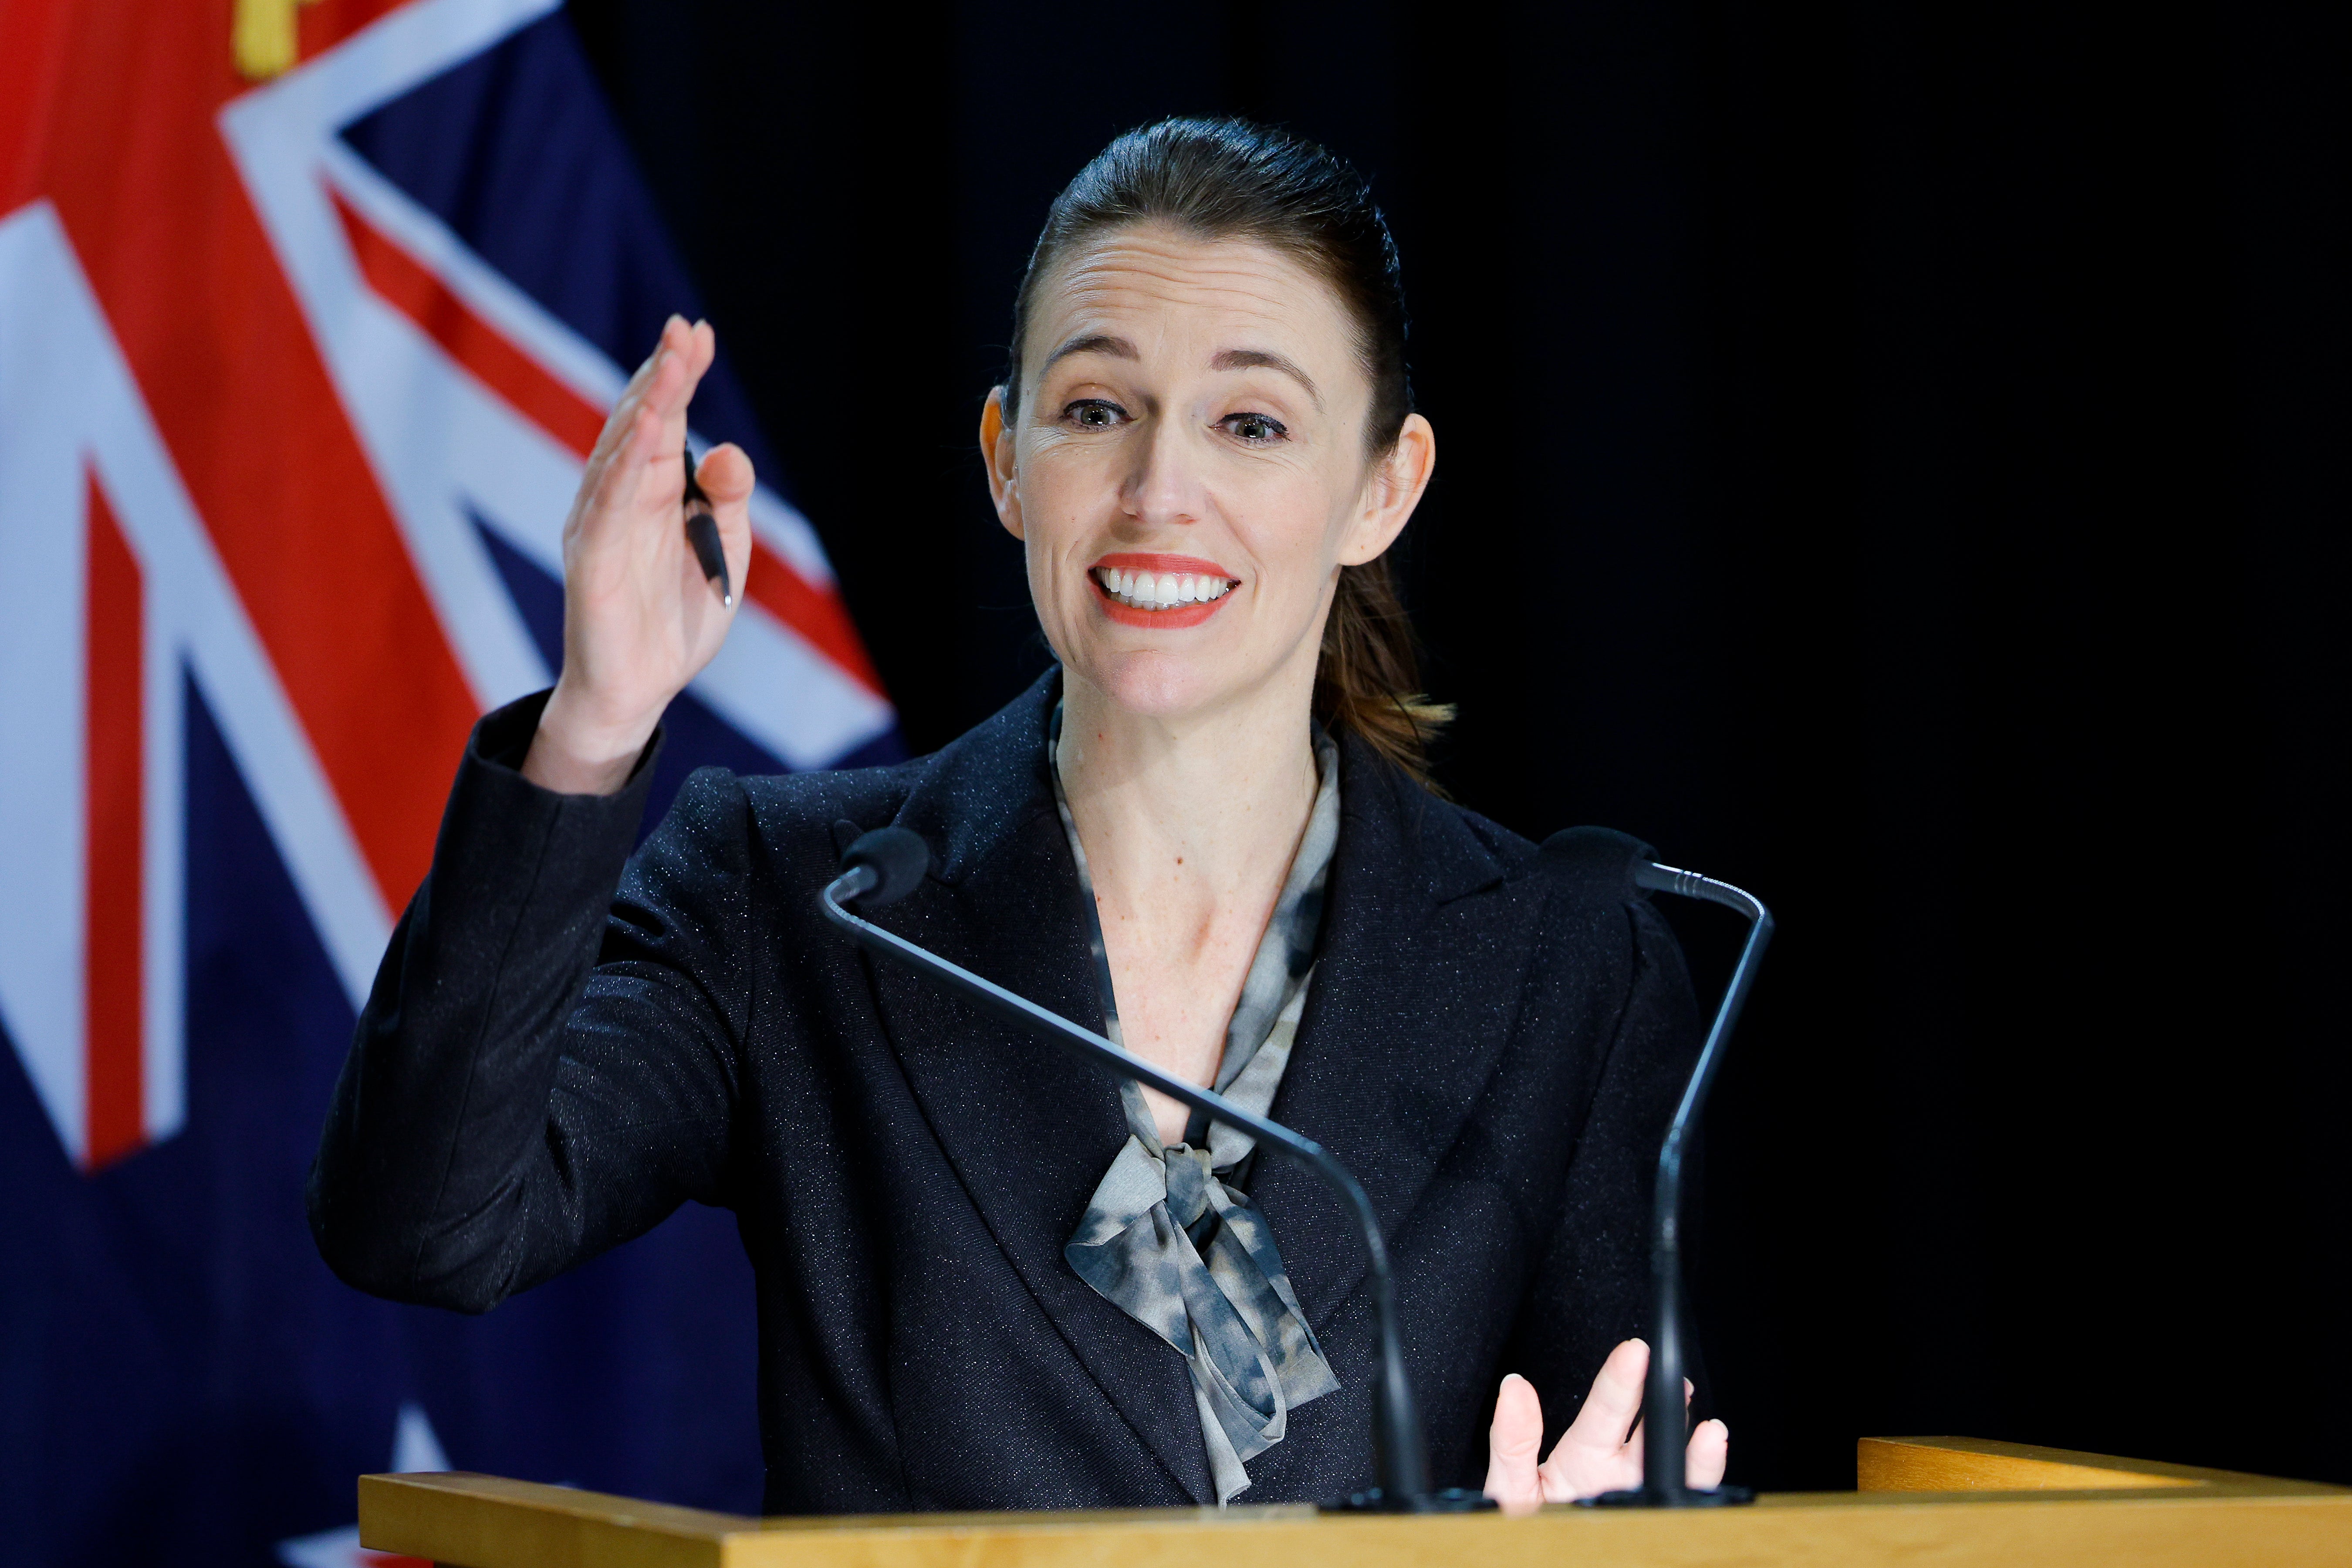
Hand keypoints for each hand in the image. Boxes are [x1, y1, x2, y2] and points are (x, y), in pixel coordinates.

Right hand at [523, 316, 753, 793]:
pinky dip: (625, 461)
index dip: (681, 374)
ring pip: (621, 450)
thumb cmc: (679, 617)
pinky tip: (645, 426)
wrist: (642, 687)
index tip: (699, 331)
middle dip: (664, 374)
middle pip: (641, 420)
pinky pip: (608, 500)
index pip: (667, 417)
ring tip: (670, 363)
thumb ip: (730, 500)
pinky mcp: (591, 555)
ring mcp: (601, 522)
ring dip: (646, 403)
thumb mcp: (725, 552)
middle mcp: (623, 495)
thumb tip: (726, 448)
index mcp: (656, 489)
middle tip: (684, 329)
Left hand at [1482, 1338, 1728, 1513]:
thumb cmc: (1527, 1528)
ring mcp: (1641, 1496)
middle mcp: (1619, 1472)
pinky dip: (1701, 1478)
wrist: (1538, 1560)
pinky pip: (1685, 1501)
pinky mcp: (1656, 1522)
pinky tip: (1708, 1452)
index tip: (1634, 1353)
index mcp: (1583, 1457)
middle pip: (1645, 1426)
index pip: (1605, 1409)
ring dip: (1689, 1440)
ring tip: (1702, 1420)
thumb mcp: (1510, 1486)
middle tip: (1665, 1365)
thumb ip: (1512, 1441)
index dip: (1620, 1380)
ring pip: (1675, 1462)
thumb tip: (1514, 1387)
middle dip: (1657, 1394)